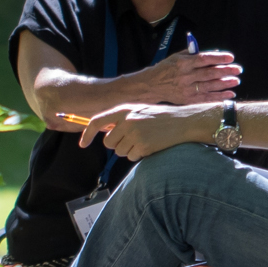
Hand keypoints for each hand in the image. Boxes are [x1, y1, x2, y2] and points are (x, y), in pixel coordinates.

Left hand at [78, 101, 213, 161]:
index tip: (83, 144)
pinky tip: (151, 145)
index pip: (96, 121)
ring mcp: (134, 134)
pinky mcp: (142, 146)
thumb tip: (104, 133)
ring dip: (129, 150)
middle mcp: (127, 121)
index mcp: (124, 110)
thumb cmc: (162, 117)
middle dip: (117, 144)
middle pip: (108, 142)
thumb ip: (122, 119)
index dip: (86, 134)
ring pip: (119, 151)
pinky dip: (139, 154)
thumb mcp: (140, 111)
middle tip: (132, 139)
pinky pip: (131, 157)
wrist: (184, 122)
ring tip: (145, 140)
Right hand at [141, 48, 240, 106]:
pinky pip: (206, 98)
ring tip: (236, 81)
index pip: (203, 59)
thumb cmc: (167, 68)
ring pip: (209, 86)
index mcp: (182, 63)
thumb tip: (214, 53)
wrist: (152, 85)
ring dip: (225, 84)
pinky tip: (230, 94)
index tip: (231, 57)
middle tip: (238, 69)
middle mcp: (185, 76)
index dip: (218, 58)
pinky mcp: (187, 100)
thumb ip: (194, 54)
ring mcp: (186, 89)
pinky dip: (219, 97)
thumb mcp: (177, 57)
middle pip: (209, 73)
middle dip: (225, 71)